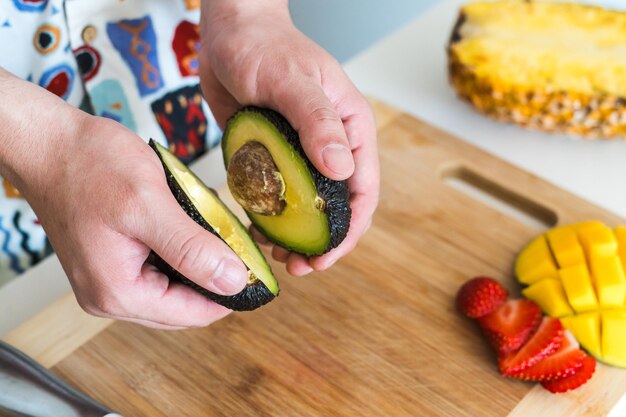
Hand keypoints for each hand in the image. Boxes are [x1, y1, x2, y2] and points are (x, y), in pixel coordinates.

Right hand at [0, 69, 247, 328]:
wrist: (49, 142)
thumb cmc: (89, 164)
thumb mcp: (150, 204)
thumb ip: (192, 249)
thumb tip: (233, 281)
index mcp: (118, 291)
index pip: (193, 314)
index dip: (230, 294)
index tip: (257, 268)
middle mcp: (109, 296)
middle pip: (184, 306)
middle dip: (214, 277)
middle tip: (235, 242)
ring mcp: (108, 281)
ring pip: (174, 289)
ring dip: (198, 264)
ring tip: (213, 231)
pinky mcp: (110, 263)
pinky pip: (158, 272)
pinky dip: (180, 253)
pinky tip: (189, 227)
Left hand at [199, 0, 379, 275]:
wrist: (228, 30)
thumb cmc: (263, 45)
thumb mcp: (291, 81)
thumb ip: (317, 123)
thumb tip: (342, 169)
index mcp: (350, 130)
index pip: (363, 190)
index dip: (349, 231)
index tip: (325, 259)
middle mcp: (330, 146)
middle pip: (336, 207)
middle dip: (321, 242)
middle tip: (297, 267)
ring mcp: (300, 154)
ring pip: (305, 208)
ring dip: (293, 236)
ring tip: (273, 254)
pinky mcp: (273, 156)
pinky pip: (276, 196)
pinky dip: (268, 218)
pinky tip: (254, 231)